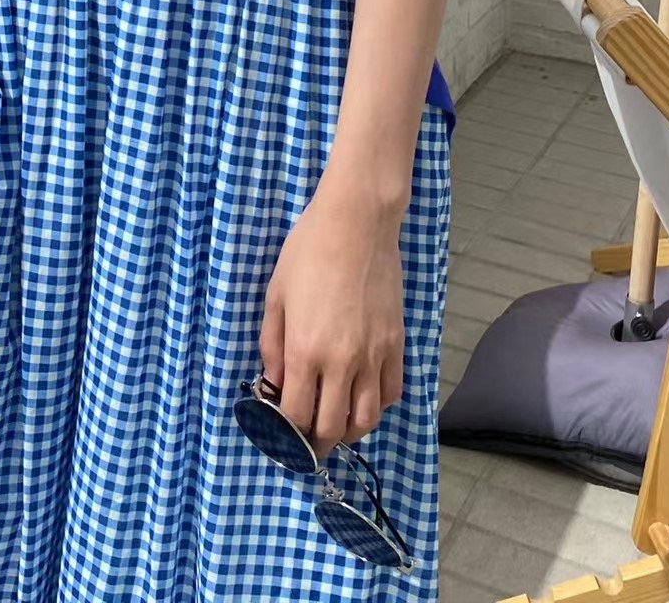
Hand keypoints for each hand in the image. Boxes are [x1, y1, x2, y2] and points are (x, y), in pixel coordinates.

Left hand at [258, 182, 404, 459]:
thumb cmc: (307, 252)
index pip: (296, 416)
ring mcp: (374, 356)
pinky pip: (391, 393)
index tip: (281, 435)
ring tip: (336, 428)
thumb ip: (272, 345)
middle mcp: (342, 362)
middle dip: (317, 443)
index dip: (286, 434)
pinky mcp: (396, 344)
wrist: (356, 224)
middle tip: (307, 443)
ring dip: (349, 432)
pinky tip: (363, 400)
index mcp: (305, 351)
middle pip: (332, 427)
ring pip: (366, 419)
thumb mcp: (275, 295)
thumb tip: (273, 383)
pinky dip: (377, 407)